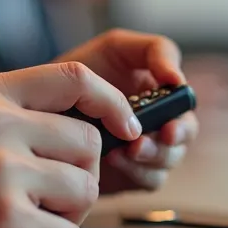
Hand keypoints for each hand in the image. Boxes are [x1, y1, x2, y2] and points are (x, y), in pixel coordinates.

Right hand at [0, 62, 140, 227]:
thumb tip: (65, 124)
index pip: (75, 77)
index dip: (113, 104)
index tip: (125, 129)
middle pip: (88, 144)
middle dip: (76, 183)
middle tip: (40, 209)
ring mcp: (2, 172)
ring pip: (84, 192)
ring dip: (62, 223)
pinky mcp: (6, 223)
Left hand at [56, 29, 199, 193]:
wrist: (41, 104)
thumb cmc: (81, 69)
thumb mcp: (117, 47)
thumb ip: (156, 51)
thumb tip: (178, 80)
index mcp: (162, 92)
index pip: (186, 105)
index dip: (183, 118)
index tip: (168, 126)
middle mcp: (160, 121)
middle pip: (184, 136)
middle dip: (168, 142)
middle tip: (144, 144)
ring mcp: (148, 149)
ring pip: (168, 161)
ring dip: (149, 158)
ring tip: (122, 151)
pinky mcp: (133, 173)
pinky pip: (148, 180)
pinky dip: (134, 173)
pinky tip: (112, 161)